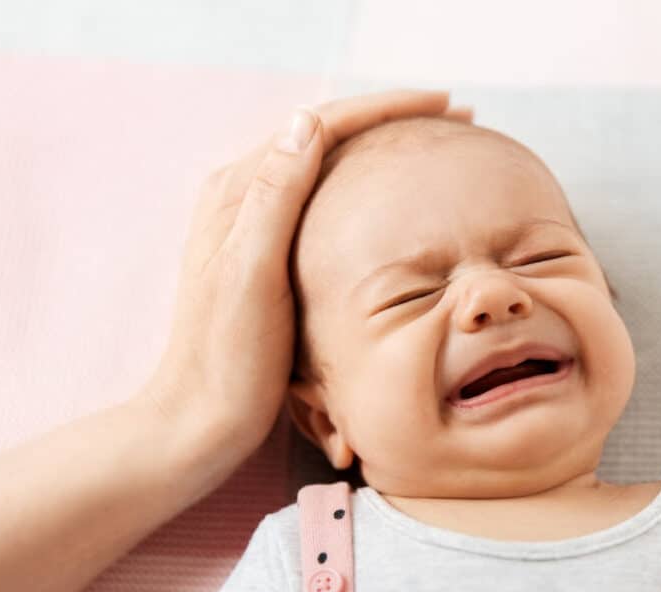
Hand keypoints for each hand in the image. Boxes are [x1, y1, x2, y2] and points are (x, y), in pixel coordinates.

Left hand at [140, 90, 472, 460]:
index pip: (322, 124)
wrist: (205, 416)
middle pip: (328, 135)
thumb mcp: (252, 273)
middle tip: (456, 119)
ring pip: (329, 165)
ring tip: (436, 146)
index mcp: (239, 190)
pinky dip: (368, 187)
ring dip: (383, 148)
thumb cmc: (229, 356)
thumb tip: (307, 120)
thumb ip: (275, 197)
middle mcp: (245, 196)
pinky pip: (327, 200)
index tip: (446, 106)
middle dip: (393, 119)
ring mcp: (258, 225)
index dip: (387, 108)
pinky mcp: (271, 255)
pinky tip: (396, 202)